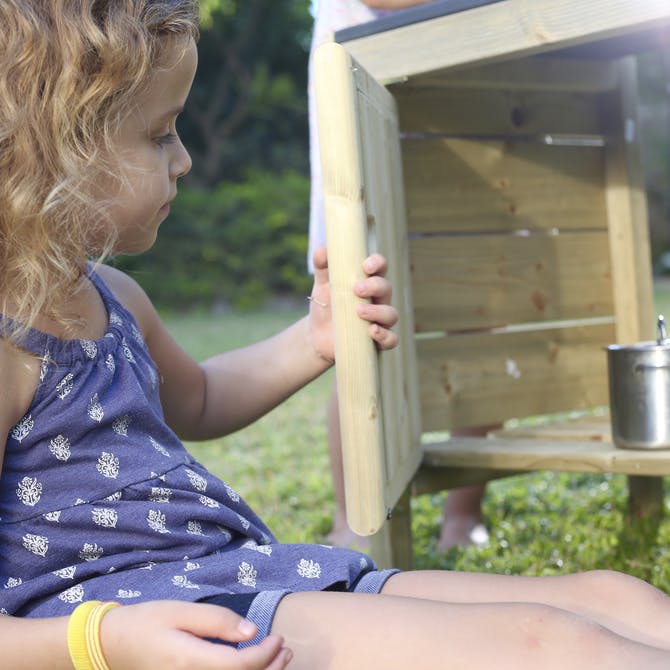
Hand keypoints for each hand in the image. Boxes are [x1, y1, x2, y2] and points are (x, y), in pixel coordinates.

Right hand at [102, 600, 292, 669]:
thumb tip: (252, 631)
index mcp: (188, 661)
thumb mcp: (181, 611)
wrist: (112, 645)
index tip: (279, 638)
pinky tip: (252, 668)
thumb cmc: (147, 622)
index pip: (238, 667)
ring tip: (279, 660)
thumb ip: (217, 621)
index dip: (265, 655)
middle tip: (286, 650)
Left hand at [309, 247, 398, 361]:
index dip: (378, 263)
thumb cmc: (326, 305)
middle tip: (356, 289)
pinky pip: (391, 339)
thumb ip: (323, 265)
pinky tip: (372, 331)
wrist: (317, 334)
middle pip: (387, 288)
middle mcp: (378, 300)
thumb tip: (322, 249)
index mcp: (368, 282)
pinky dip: (385, 336)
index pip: (380, 267)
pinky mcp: (377, 341)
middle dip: (375, 286)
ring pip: (391, 314)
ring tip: (359, 311)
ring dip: (378, 311)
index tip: (366, 266)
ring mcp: (380, 320)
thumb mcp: (322, 284)